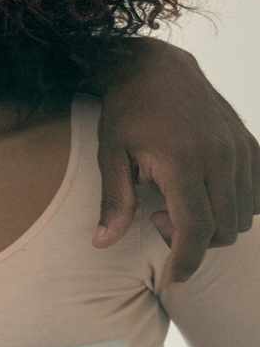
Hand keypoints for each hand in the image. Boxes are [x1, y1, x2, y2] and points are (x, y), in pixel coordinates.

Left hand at [97, 38, 258, 279]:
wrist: (157, 67)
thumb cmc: (126, 112)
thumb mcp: (110, 154)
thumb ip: (113, 201)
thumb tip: (101, 243)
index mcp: (182, 162)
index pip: (195, 229)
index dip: (186, 261)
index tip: (172, 279)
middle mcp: (220, 158)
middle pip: (222, 228)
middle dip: (193, 241)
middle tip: (158, 217)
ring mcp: (240, 151)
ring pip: (243, 216)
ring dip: (214, 225)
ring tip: (177, 202)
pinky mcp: (251, 146)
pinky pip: (257, 194)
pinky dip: (236, 207)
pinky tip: (204, 194)